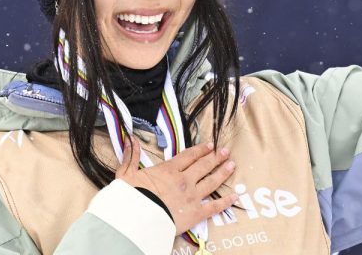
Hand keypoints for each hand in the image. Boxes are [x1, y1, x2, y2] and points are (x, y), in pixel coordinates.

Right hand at [115, 137, 236, 233]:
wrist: (136, 220)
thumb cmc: (131, 198)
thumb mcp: (126, 174)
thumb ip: (130, 156)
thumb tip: (130, 140)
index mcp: (169, 170)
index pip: (189, 156)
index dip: (201, 150)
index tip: (210, 145)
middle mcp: (184, 180)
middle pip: (204, 166)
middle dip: (216, 158)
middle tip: (225, 152)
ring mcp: (192, 196)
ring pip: (212, 182)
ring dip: (223, 173)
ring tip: (231, 166)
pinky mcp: (196, 213)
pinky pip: (214, 206)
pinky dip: (226, 201)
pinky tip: (235, 196)